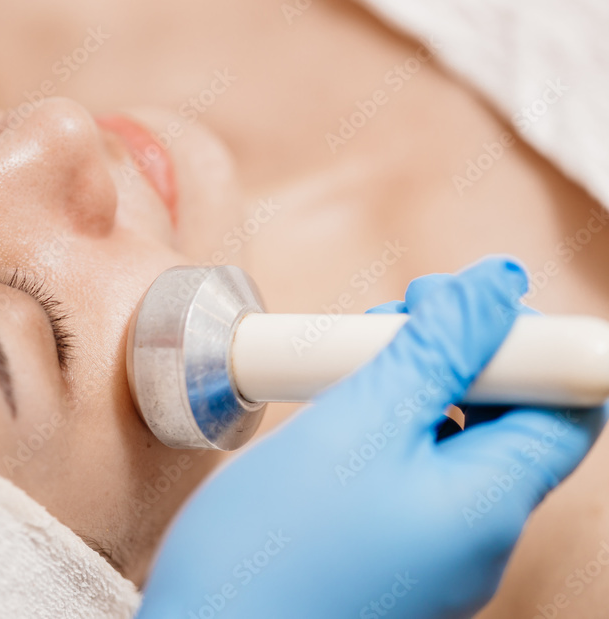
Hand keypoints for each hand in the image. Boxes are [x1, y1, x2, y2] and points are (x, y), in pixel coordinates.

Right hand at [137, 257, 603, 617]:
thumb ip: (436, 351)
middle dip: (461, 352)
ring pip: (454, 442)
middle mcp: (476, 535)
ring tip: (350, 364)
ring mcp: (432, 551)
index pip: (569, 403)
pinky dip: (385, 427)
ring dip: (415, 385)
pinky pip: (411, 475)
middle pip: (511, 418)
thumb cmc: (270, 550)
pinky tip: (334, 413)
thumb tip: (499, 285)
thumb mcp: (356, 424)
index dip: (528, 338)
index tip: (461, 302)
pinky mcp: (388, 554)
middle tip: (391, 322)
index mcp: (490, 505)